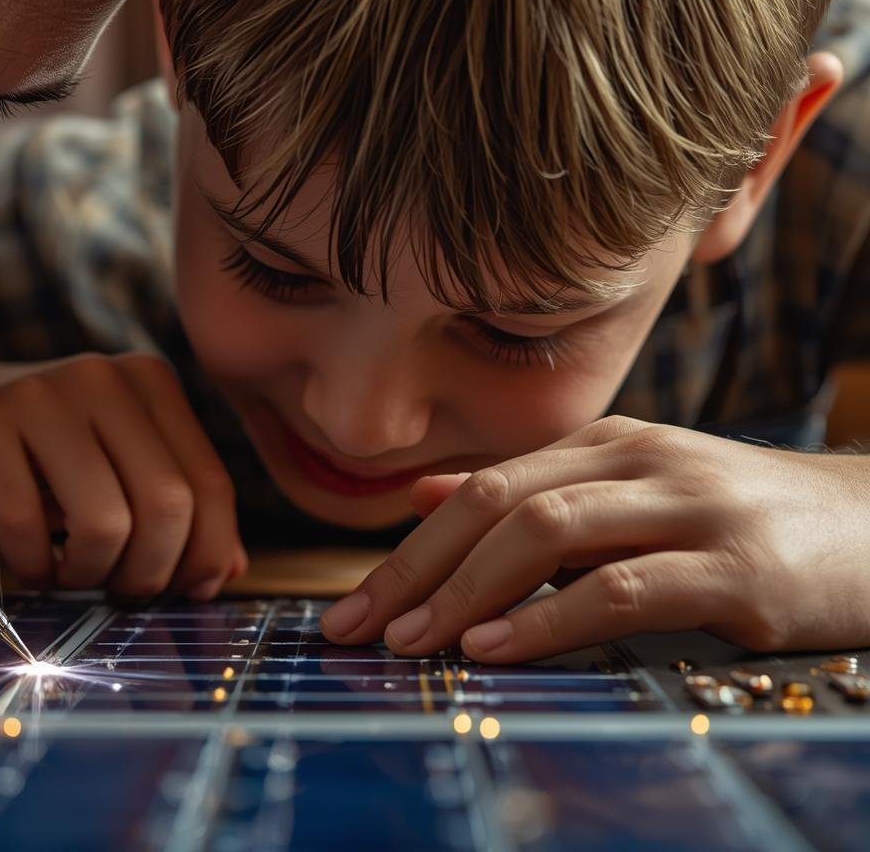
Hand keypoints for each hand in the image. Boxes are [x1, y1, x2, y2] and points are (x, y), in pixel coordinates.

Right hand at [0, 352, 245, 598]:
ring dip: (87, 575)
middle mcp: (101, 377)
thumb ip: (176, 515)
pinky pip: (27, 523)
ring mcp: (38, 393)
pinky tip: (25, 565)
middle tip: (115, 591)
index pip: (209, 486)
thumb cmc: (38, 465)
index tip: (181, 591)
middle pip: (166, 506)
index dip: (204, 556)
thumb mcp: (114, 476)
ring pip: (106, 521)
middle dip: (147, 574)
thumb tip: (224, 571)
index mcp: (149, 383)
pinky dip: (30, 565)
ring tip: (65, 575)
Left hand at [319, 415, 869, 661]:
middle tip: (355, 632)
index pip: (482, 489)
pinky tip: (495, 647)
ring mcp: (691, 509)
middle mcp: (640, 462)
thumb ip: (533, 493)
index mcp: (607, 445)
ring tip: (410, 642)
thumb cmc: (743, 521)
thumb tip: (421, 494)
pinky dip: (547, 619)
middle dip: (414, 571)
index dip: (405, 551)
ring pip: (548, 532)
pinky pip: (621, 588)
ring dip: (464, 591)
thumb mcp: (632, 492)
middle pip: (498, 504)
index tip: (349, 611)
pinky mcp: (738, 571)